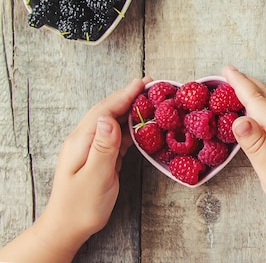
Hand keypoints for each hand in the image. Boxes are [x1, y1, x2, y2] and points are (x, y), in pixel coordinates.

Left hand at [0, 77, 149, 262]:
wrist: (68, 227)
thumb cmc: (81, 205)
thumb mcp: (95, 176)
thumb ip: (103, 147)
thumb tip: (108, 119)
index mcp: (81, 141)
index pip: (105, 110)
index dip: (124, 95)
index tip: (143, 82)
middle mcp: (84, 140)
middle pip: (108, 111)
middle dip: (129, 97)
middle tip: (152, 86)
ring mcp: (91, 149)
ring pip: (113, 122)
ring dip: (131, 110)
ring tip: (150, 101)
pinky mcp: (99, 158)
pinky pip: (116, 136)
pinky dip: (129, 128)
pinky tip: (141, 127)